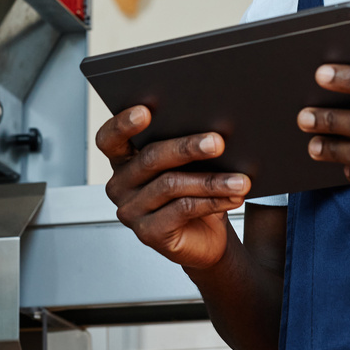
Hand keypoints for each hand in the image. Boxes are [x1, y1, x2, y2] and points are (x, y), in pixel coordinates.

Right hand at [96, 106, 250, 268]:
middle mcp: (120, 185)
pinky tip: (232, 197)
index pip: (109, 139)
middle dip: (187, 148)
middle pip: (150, 158)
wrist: (206, 237)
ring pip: (171, 185)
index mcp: (123, 160)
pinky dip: (212, 201)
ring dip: (211, 180)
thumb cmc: (195, 191)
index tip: (145, 111)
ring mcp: (131, 211)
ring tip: (240, 179)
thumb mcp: (189, 165)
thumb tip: (211, 129)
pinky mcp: (148, 233)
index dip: (123, 124)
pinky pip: (182, 209)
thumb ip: (185, 146)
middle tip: (218, 142)